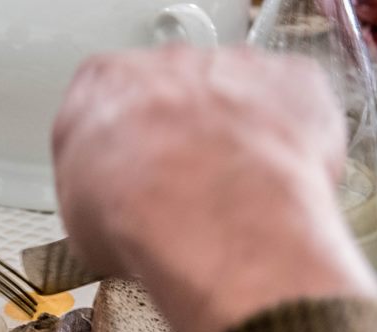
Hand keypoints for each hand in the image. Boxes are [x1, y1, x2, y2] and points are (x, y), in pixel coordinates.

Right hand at [52, 47, 376, 331]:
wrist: (212, 219)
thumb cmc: (145, 217)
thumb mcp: (81, 224)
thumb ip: (98, 196)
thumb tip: (110, 222)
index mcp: (104, 84)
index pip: (107, 108)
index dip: (123, 153)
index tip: (131, 184)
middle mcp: (170, 63)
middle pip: (177, 97)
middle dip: (184, 143)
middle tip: (186, 198)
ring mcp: (235, 66)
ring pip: (238, 100)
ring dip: (238, 144)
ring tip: (234, 204)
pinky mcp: (293, 80)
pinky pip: (294, 108)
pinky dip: (291, 145)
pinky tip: (274, 190)